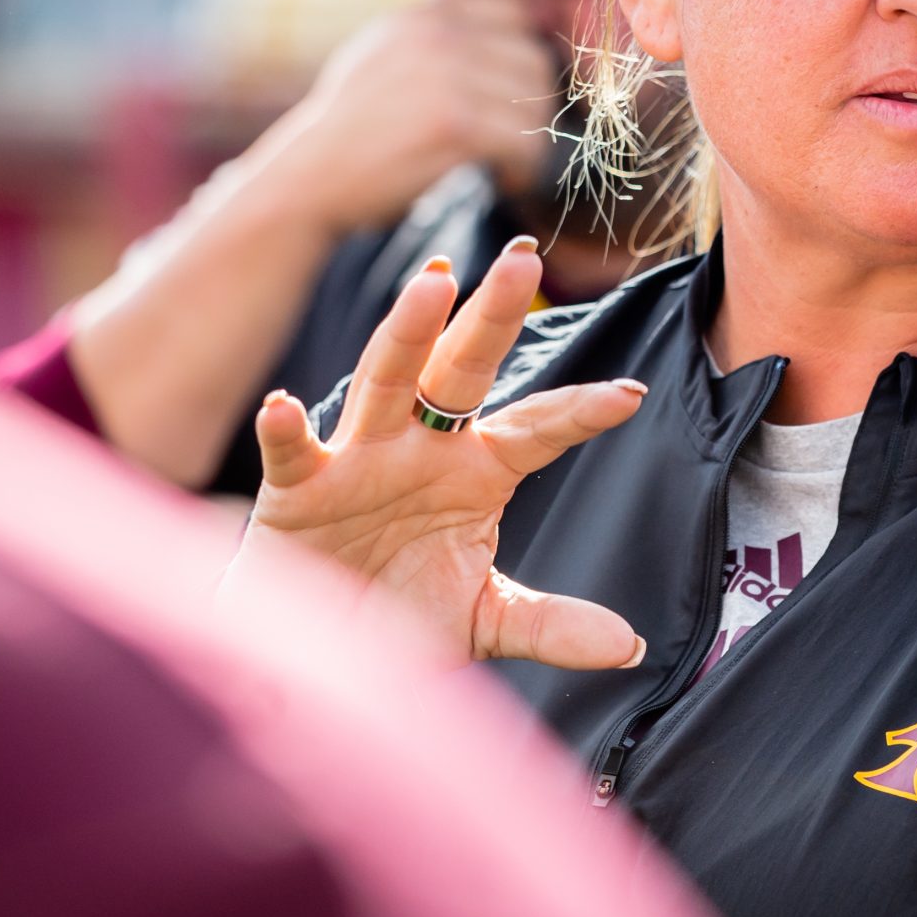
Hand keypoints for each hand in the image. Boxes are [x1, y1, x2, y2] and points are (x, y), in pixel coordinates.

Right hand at [243, 237, 648, 668]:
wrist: (323, 655)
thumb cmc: (403, 617)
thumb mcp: (485, 620)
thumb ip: (550, 624)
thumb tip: (630, 646)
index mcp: (477, 470)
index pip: (537, 429)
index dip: (579, 413)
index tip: (632, 397)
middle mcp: (422, 448)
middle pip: (462, 372)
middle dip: (490, 317)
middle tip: (524, 261)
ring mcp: (360, 460)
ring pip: (386, 382)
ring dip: (407, 334)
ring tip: (433, 282)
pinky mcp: (300, 490)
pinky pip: (295, 455)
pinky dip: (287, 431)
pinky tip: (285, 406)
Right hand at [265, 0, 562, 236]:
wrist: (308, 177)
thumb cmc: (353, 128)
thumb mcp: (385, 56)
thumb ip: (438, 37)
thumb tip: (512, 17)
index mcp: (424, 16)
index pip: (514, 12)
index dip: (523, 56)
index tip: (513, 94)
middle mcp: (437, 35)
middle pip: (534, 59)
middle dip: (534, 105)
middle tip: (513, 138)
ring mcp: (446, 74)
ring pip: (536, 102)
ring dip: (530, 140)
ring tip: (506, 161)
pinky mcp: (454, 122)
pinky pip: (524, 140)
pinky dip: (522, 167)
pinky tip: (502, 178)